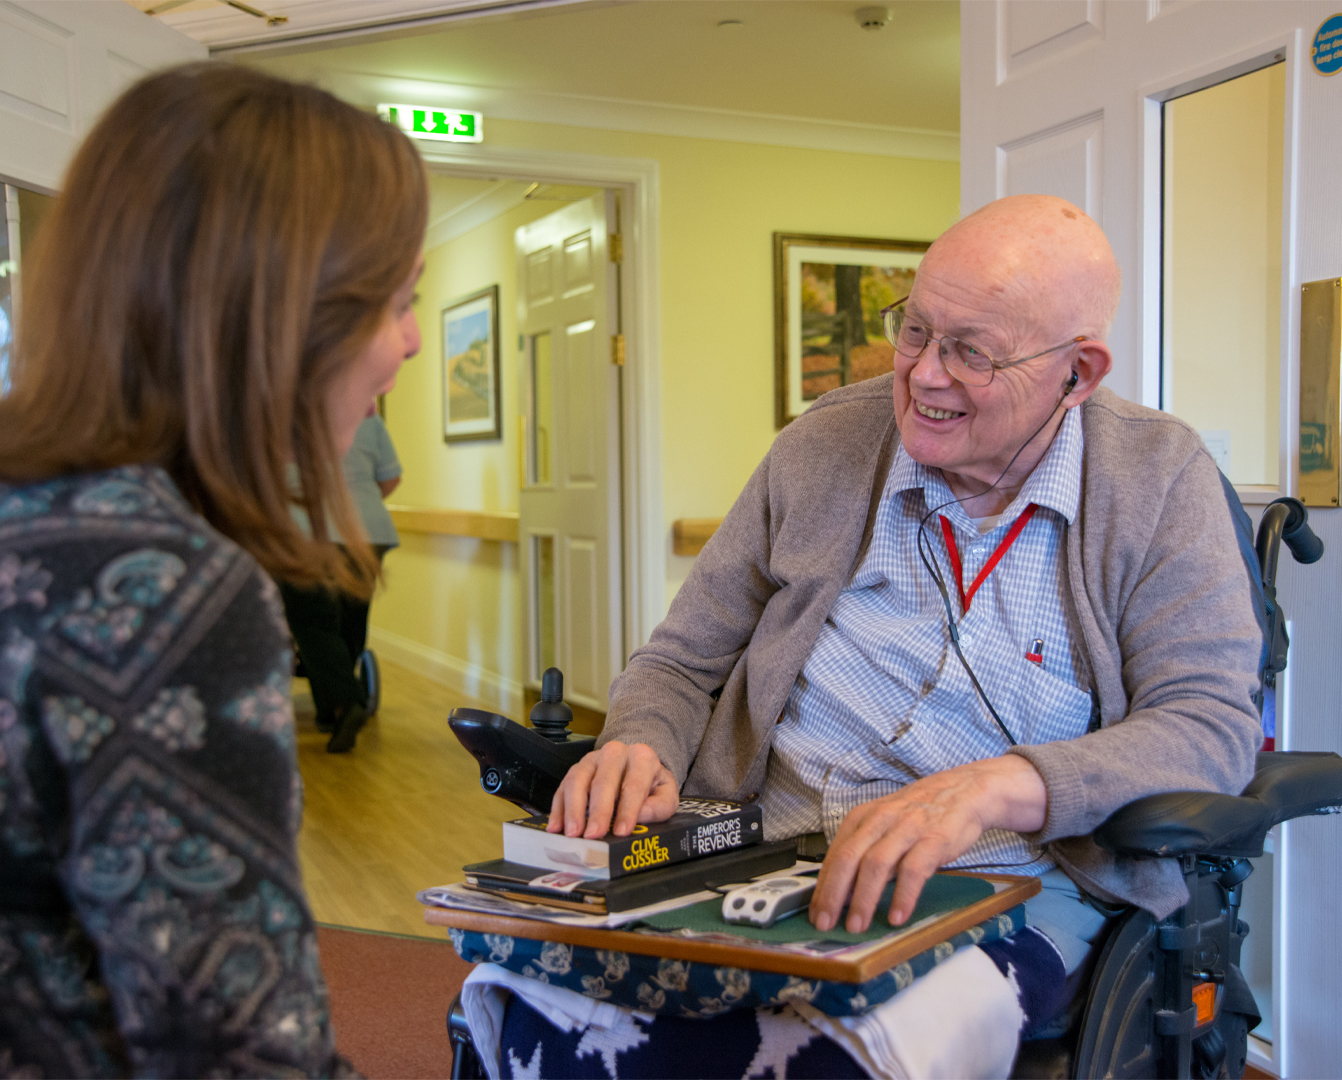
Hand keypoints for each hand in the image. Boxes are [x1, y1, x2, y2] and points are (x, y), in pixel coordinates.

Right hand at [546, 741, 679, 838]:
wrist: (637, 766)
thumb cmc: (651, 784)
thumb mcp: (666, 793)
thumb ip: (660, 806)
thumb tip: (642, 815)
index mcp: (641, 757)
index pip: (633, 785)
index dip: (627, 810)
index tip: (622, 831)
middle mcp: (615, 754)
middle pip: (603, 782)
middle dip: (598, 811)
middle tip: (594, 835)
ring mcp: (592, 760)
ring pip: (578, 780)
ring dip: (573, 809)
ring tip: (573, 832)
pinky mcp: (576, 769)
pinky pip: (563, 787)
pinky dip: (558, 808)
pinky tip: (557, 826)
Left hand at [809, 755, 1046, 933]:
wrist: (964, 791)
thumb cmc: (918, 813)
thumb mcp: (883, 825)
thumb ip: (864, 852)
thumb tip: (841, 892)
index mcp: (862, 818)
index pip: (834, 855)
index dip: (822, 886)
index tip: (815, 913)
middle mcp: (880, 821)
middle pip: (848, 859)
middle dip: (833, 894)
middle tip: (826, 923)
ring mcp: (906, 828)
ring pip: (876, 864)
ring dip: (864, 898)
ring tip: (857, 925)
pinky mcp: (934, 839)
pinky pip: (913, 870)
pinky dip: (903, 895)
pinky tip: (897, 916)